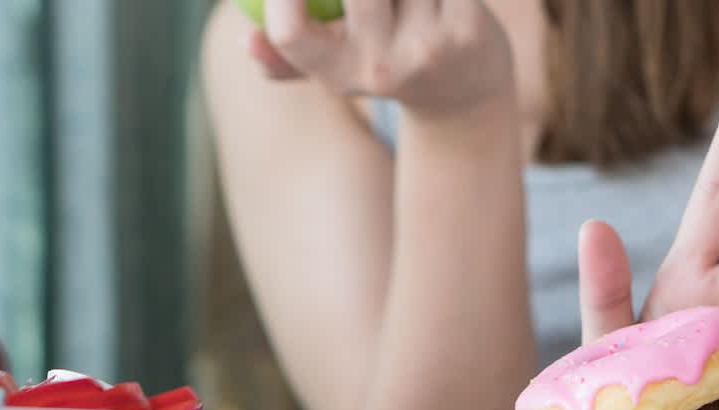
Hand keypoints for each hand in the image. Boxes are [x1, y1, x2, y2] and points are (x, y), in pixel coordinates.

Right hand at [240, 0, 514, 112]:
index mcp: (340, 74)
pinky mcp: (468, 28)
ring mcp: (428, 49)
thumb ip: (287, 53)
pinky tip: (436, 1)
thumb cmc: (386, 62)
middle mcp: (382, 68)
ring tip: (398, 1)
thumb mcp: (337, 66)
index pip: (292, 34)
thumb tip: (250, 40)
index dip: (283, 0)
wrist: (465, 91)